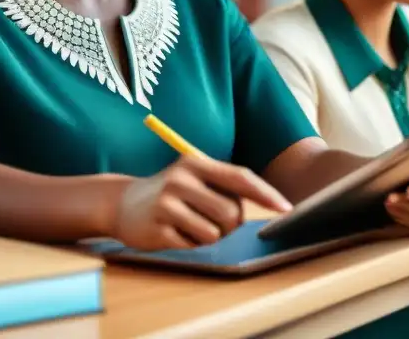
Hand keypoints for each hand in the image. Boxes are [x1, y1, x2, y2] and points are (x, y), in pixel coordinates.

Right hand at [111, 155, 291, 250]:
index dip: (266, 194)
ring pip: (215, 233)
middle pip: (231, 212)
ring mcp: (167, 204)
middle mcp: (181, 179)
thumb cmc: (171, 192)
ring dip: (211, 236)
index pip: (240, 177)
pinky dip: (192, 244)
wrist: (121, 204)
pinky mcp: (157, 229)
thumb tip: (268, 201)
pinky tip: (176, 233)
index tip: (287, 208)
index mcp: (195, 163)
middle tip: (214, 221)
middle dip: (231, 224)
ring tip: (192, 226)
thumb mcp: (194, 178)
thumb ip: (225, 186)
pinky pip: (194, 245)